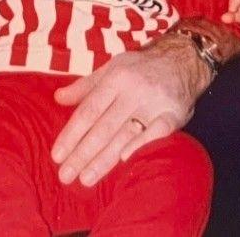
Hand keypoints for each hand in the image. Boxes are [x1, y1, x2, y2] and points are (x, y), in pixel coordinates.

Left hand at [50, 32, 204, 186]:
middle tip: (66, 176)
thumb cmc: (139, 68)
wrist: (182, 59)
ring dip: (105, 159)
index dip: (71, 134)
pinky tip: (125, 161)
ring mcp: (155, 102)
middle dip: (83, 153)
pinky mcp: (174, 113)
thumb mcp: (111, 68)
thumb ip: (85, 86)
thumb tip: (58, 98)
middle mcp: (134, 90)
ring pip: (126, 134)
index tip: (57, 156)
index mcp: (116, 78)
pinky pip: (157, 132)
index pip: (89, 110)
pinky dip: (141, 145)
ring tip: (86, 179)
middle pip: (104, 127)